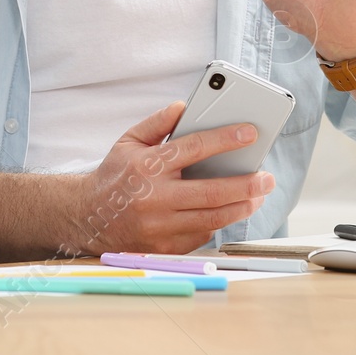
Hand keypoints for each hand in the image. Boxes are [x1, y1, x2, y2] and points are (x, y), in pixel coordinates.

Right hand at [72, 103, 274, 255]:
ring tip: (258, 196)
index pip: (194, 148)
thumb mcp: (129, 141)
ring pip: (212, 218)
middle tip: (267, 178)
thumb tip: (185, 107)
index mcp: (147, 166)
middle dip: (246, 184)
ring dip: (241, 207)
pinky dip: (218, 222)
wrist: (88, 218)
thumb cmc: (114, 176)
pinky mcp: (165, 247)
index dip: (226, 139)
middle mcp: (155, 197)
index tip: (249, 132)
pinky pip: (201, 234)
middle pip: (212, 192)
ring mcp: (160, 226)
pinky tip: (229, 211)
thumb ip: (158, 122)